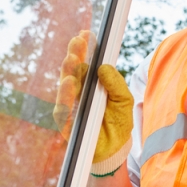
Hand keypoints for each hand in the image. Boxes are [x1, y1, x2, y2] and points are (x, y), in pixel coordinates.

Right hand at [53, 30, 134, 175]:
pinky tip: (68, 83)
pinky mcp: (66, 121)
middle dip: (74, 54)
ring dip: (68, 71)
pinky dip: (65, 95)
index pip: (87, 62)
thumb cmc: (118, 123)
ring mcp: (71, 105)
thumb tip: (104, 67)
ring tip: (72, 59)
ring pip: (65, 85)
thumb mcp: (124, 100)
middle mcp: (80, 92)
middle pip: (73, 69)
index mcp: (93, 84)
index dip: (85, 49)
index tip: (86, 34)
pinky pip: (62, 107)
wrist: (114, 151)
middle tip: (77, 42)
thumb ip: (116, 84)